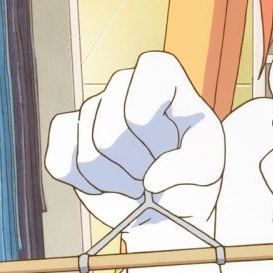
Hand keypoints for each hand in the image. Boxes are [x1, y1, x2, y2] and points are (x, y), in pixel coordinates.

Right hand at [44, 51, 224, 236]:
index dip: (156, 132)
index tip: (175, 142)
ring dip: (119, 183)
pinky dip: (91, 186)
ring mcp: (91, 107)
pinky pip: (60, 164)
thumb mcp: (212, 165)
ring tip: (139, 181)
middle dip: (138, 167)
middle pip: (110, 134)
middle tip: (156, 172)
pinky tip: (113, 183)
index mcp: (161, 73)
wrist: (173, 200)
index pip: (142, 97)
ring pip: (88, 156)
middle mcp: (122, 83)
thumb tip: (152, 179)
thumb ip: (193, 166)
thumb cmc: (194, 174)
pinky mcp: (67, 134)